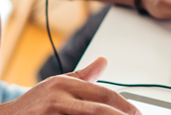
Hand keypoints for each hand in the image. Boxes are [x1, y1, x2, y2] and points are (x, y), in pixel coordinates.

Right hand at [0, 57, 139, 114]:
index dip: (125, 106)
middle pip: (100, 109)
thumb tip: (104, 61)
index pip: (103, 95)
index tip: (138, 114)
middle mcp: (59, 97)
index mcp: (65, 85)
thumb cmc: (32, 107)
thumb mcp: (57, 86)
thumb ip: (82, 76)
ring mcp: (52, 112)